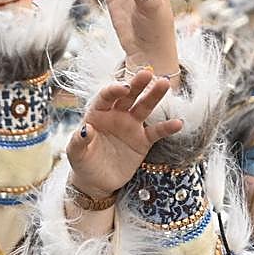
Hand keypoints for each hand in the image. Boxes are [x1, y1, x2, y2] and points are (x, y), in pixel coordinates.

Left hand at [66, 71, 183, 199]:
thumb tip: (87, 129)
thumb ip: (79, 140)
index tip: (124, 88)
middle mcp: (116, 115)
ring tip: (165, 83)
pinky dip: (167, 128)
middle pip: (128, 96)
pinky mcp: (143, 141)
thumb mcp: (75, 154)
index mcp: (98, 113)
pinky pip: (156, 132)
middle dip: (137, 84)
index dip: (114, 90)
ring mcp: (131, 126)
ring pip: (144, 107)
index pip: (106, 96)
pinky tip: (178, 123)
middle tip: (148, 72)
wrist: (96, 182)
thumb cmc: (83, 163)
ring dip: (154, 96)